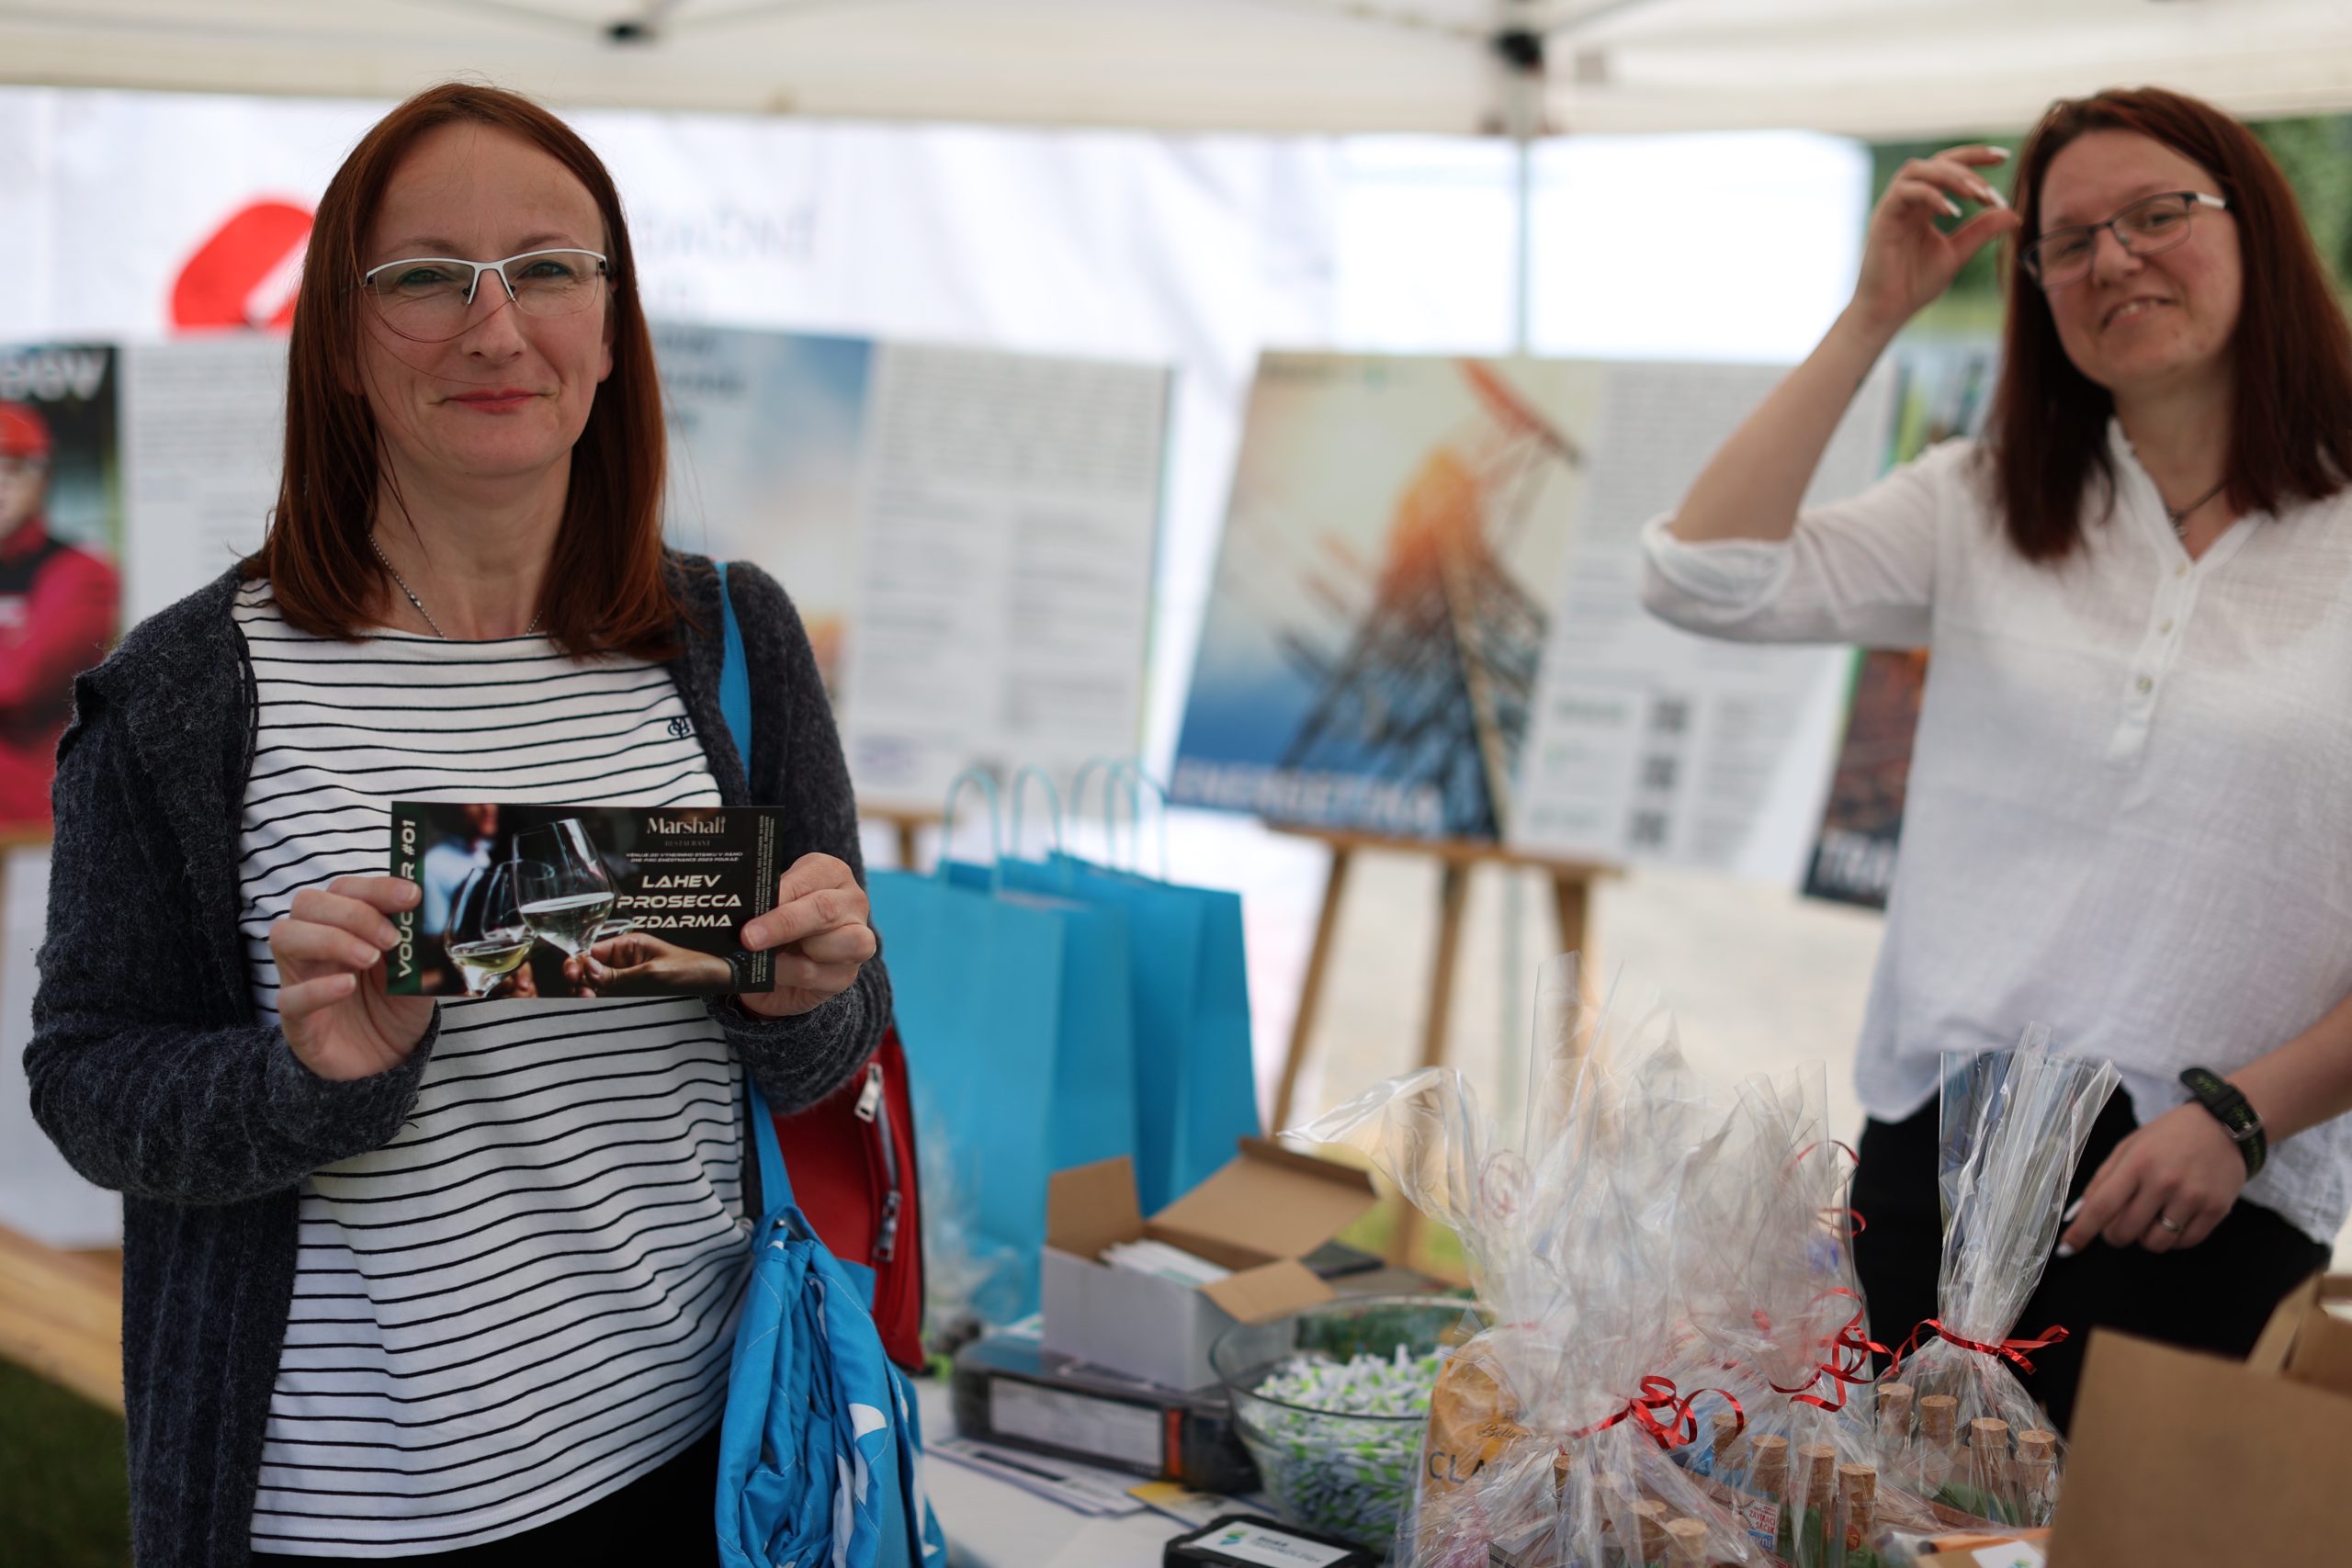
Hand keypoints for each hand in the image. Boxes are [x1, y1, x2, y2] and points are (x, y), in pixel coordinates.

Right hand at [269, 876, 436, 1081]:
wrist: (384, 1063)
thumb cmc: (395, 1007)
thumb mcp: (418, 971)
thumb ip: (423, 946)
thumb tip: (439, 916)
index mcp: (343, 925)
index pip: (346, 888)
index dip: (377, 887)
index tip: (412, 896)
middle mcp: (315, 945)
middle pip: (308, 903)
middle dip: (354, 913)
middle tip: (391, 939)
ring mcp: (300, 979)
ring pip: (285, 936)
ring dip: (331, 939)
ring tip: (370, 959)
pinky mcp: (296, 1020)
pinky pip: (289, 997)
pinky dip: (317, 987)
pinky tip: (347, 985)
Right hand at [564, 932, 731, 997]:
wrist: (714, 983)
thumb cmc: (690, 970)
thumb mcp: (654, 972)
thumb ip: (620, 975)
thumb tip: (588, 970)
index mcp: (628, 945)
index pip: (591, 951)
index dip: (578, 962)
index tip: (574, 976)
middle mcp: (623, 960)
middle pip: (588, 970)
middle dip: (580, 980)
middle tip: (583, 994)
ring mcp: (626, 977)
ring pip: (595, 985)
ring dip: (587, 993)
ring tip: (588, 1000)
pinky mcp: (631, 993)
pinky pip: (608, 997)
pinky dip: (599, 1002)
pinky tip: (597, 1006)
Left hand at [735, 854, 876, 1018]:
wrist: (786, 964)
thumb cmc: (779, 922)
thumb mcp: (772, 901)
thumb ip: (764, 900)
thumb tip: (740, 909)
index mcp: (832, 874)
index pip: (812, 876)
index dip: (783, 892)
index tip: (755, 905)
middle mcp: (852, 902)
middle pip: (825, 909)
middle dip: (783, 924)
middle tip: (749, 937)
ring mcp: (858, 939)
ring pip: (837, 943)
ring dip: (791, 956)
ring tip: (764, 959)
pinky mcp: (847, 974)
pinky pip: (821, 975)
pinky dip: (791, 975)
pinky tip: (775, 973)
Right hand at [1848, 145, 2021, 338]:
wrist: (1887, 310)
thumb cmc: (1915, 284)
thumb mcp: (1958, 253)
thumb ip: (1981, 231)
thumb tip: (2014, 213)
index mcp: (1924, 204)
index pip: (1949, 166)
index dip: (1975, 157)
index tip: (2004, 158)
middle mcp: (1907, 200)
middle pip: (1936, 161)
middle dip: (1968, 162)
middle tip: (1991, 188)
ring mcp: (1893, 207)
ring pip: (1919, 169)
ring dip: (1951, 176)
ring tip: (1975, 194)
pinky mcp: (1882, 218)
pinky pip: (1906, 192)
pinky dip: (1932, 196)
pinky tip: (1953, 212)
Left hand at [2059, 1103, 2248, 1256]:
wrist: (2221, 1127)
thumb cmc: (2168, 1136)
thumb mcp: (2129, 1147)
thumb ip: (2103, 1179)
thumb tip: (2081, 1213)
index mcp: (2136, 1163)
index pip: (2102, 1206)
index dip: (2082, 1231)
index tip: (2068, 1247)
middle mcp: (2163, 1182)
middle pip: (2126, 1231)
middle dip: (2114, 1235)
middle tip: (2118, 1224)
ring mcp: (2192, 1198)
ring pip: (2155, 1243)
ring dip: (2145, 1239)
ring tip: (2149, 1220)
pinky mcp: (2215, 1210)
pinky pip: (2185, 1243)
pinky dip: (2173, 1239)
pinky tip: (2173, 1220)